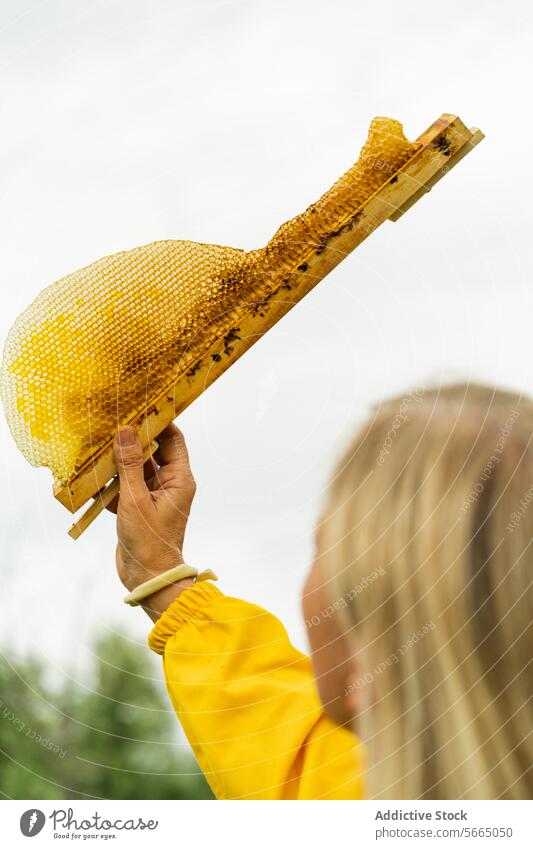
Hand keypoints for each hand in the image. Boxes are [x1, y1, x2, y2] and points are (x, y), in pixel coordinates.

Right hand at [111, 423, 196, 620]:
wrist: (148, 580)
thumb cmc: (150, 543)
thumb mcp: (136, 500)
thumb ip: (130, 465)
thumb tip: (127, 430)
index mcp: (180, 479)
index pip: (173, 439)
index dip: (158, 421)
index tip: (139, 404)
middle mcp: (170, 484)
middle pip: (152, 450)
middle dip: (132, 437)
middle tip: (111, 419)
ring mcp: (154, 495)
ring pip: (135, 468)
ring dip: (118, 459)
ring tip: (97, 441)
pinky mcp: (138, 507)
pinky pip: (125, 485)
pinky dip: (110, 480)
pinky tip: (91, 472)